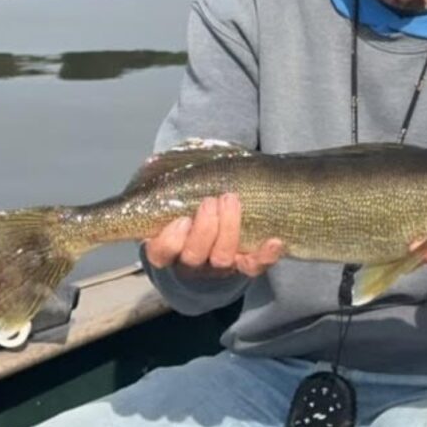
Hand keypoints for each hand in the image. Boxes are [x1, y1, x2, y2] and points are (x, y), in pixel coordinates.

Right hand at [144, 193, 283, 277]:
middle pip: (194, 255)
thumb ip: (164, 185)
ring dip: (229, 229)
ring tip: (232, 199)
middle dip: (205, 228)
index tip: (182, 220)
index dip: (170, 240)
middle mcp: (191, 261)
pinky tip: (274, 241)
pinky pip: (254, 266)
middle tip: (211, 201)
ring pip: (222, 258)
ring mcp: (218, 266)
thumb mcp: (171, 199)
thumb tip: (152, 160)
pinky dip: (265, 255)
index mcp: (168, 248)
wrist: (211, 238)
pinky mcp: (243, 264)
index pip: (162, 253)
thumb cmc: (187, 210)